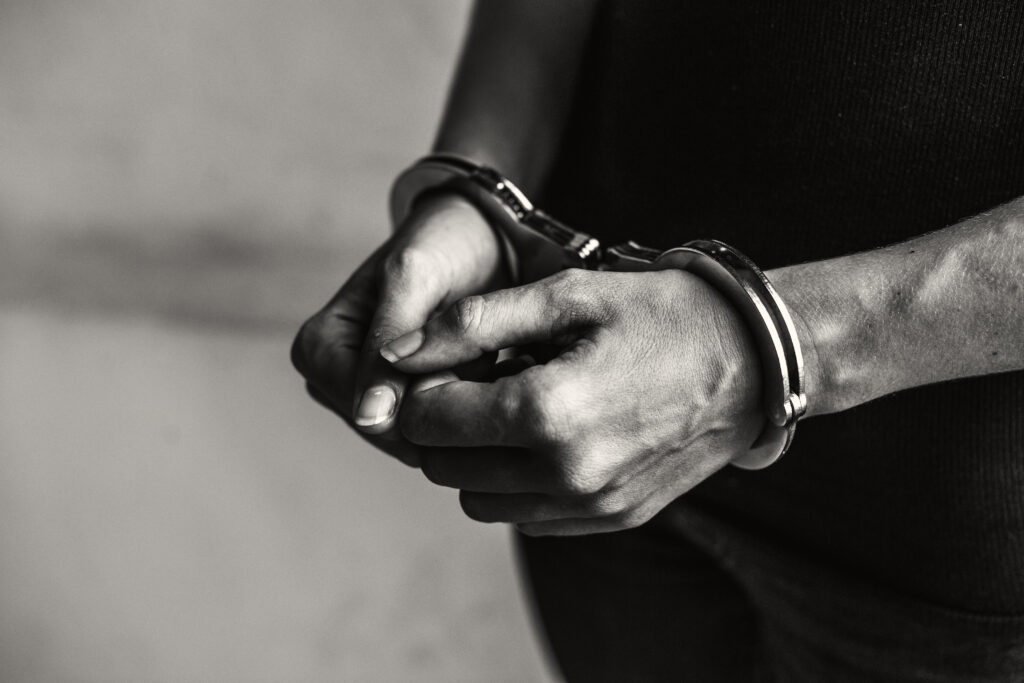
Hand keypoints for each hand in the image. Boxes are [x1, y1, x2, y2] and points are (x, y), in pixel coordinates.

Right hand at [291, 192, 507, 465]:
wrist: (477, 236)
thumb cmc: (442, 245)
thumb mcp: (413, 280)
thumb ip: (387, 344)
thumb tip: (368, 418)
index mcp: (315, 349)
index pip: (372, 417)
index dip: (432, 397)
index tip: (477, 356)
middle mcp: (330, 380)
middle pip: (397, 433)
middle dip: (449, 402)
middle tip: (487, 351)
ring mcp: (365, 396)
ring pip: (422, 437)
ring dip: (465, 404)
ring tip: (491, 356)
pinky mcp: (399, 405)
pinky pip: (438, 431)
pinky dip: (472, 405)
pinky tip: (492, 371)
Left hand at [382, 268, 763, 533]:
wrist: (756, 361)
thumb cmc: (664, 314)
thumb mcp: (568, 295)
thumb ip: (473, 323)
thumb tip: (396, 351)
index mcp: (548, 412)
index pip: (429, 421)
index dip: (424, 386)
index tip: (450, 359)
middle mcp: (566, 473)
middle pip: (444, 470)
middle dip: (443, 425)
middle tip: (477, 381)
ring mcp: (592, 505)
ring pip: (479, 502)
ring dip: (475, 459)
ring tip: (512, 409)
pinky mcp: (613, 518)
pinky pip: (528, 517)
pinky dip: (517, 483)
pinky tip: (547, 437)